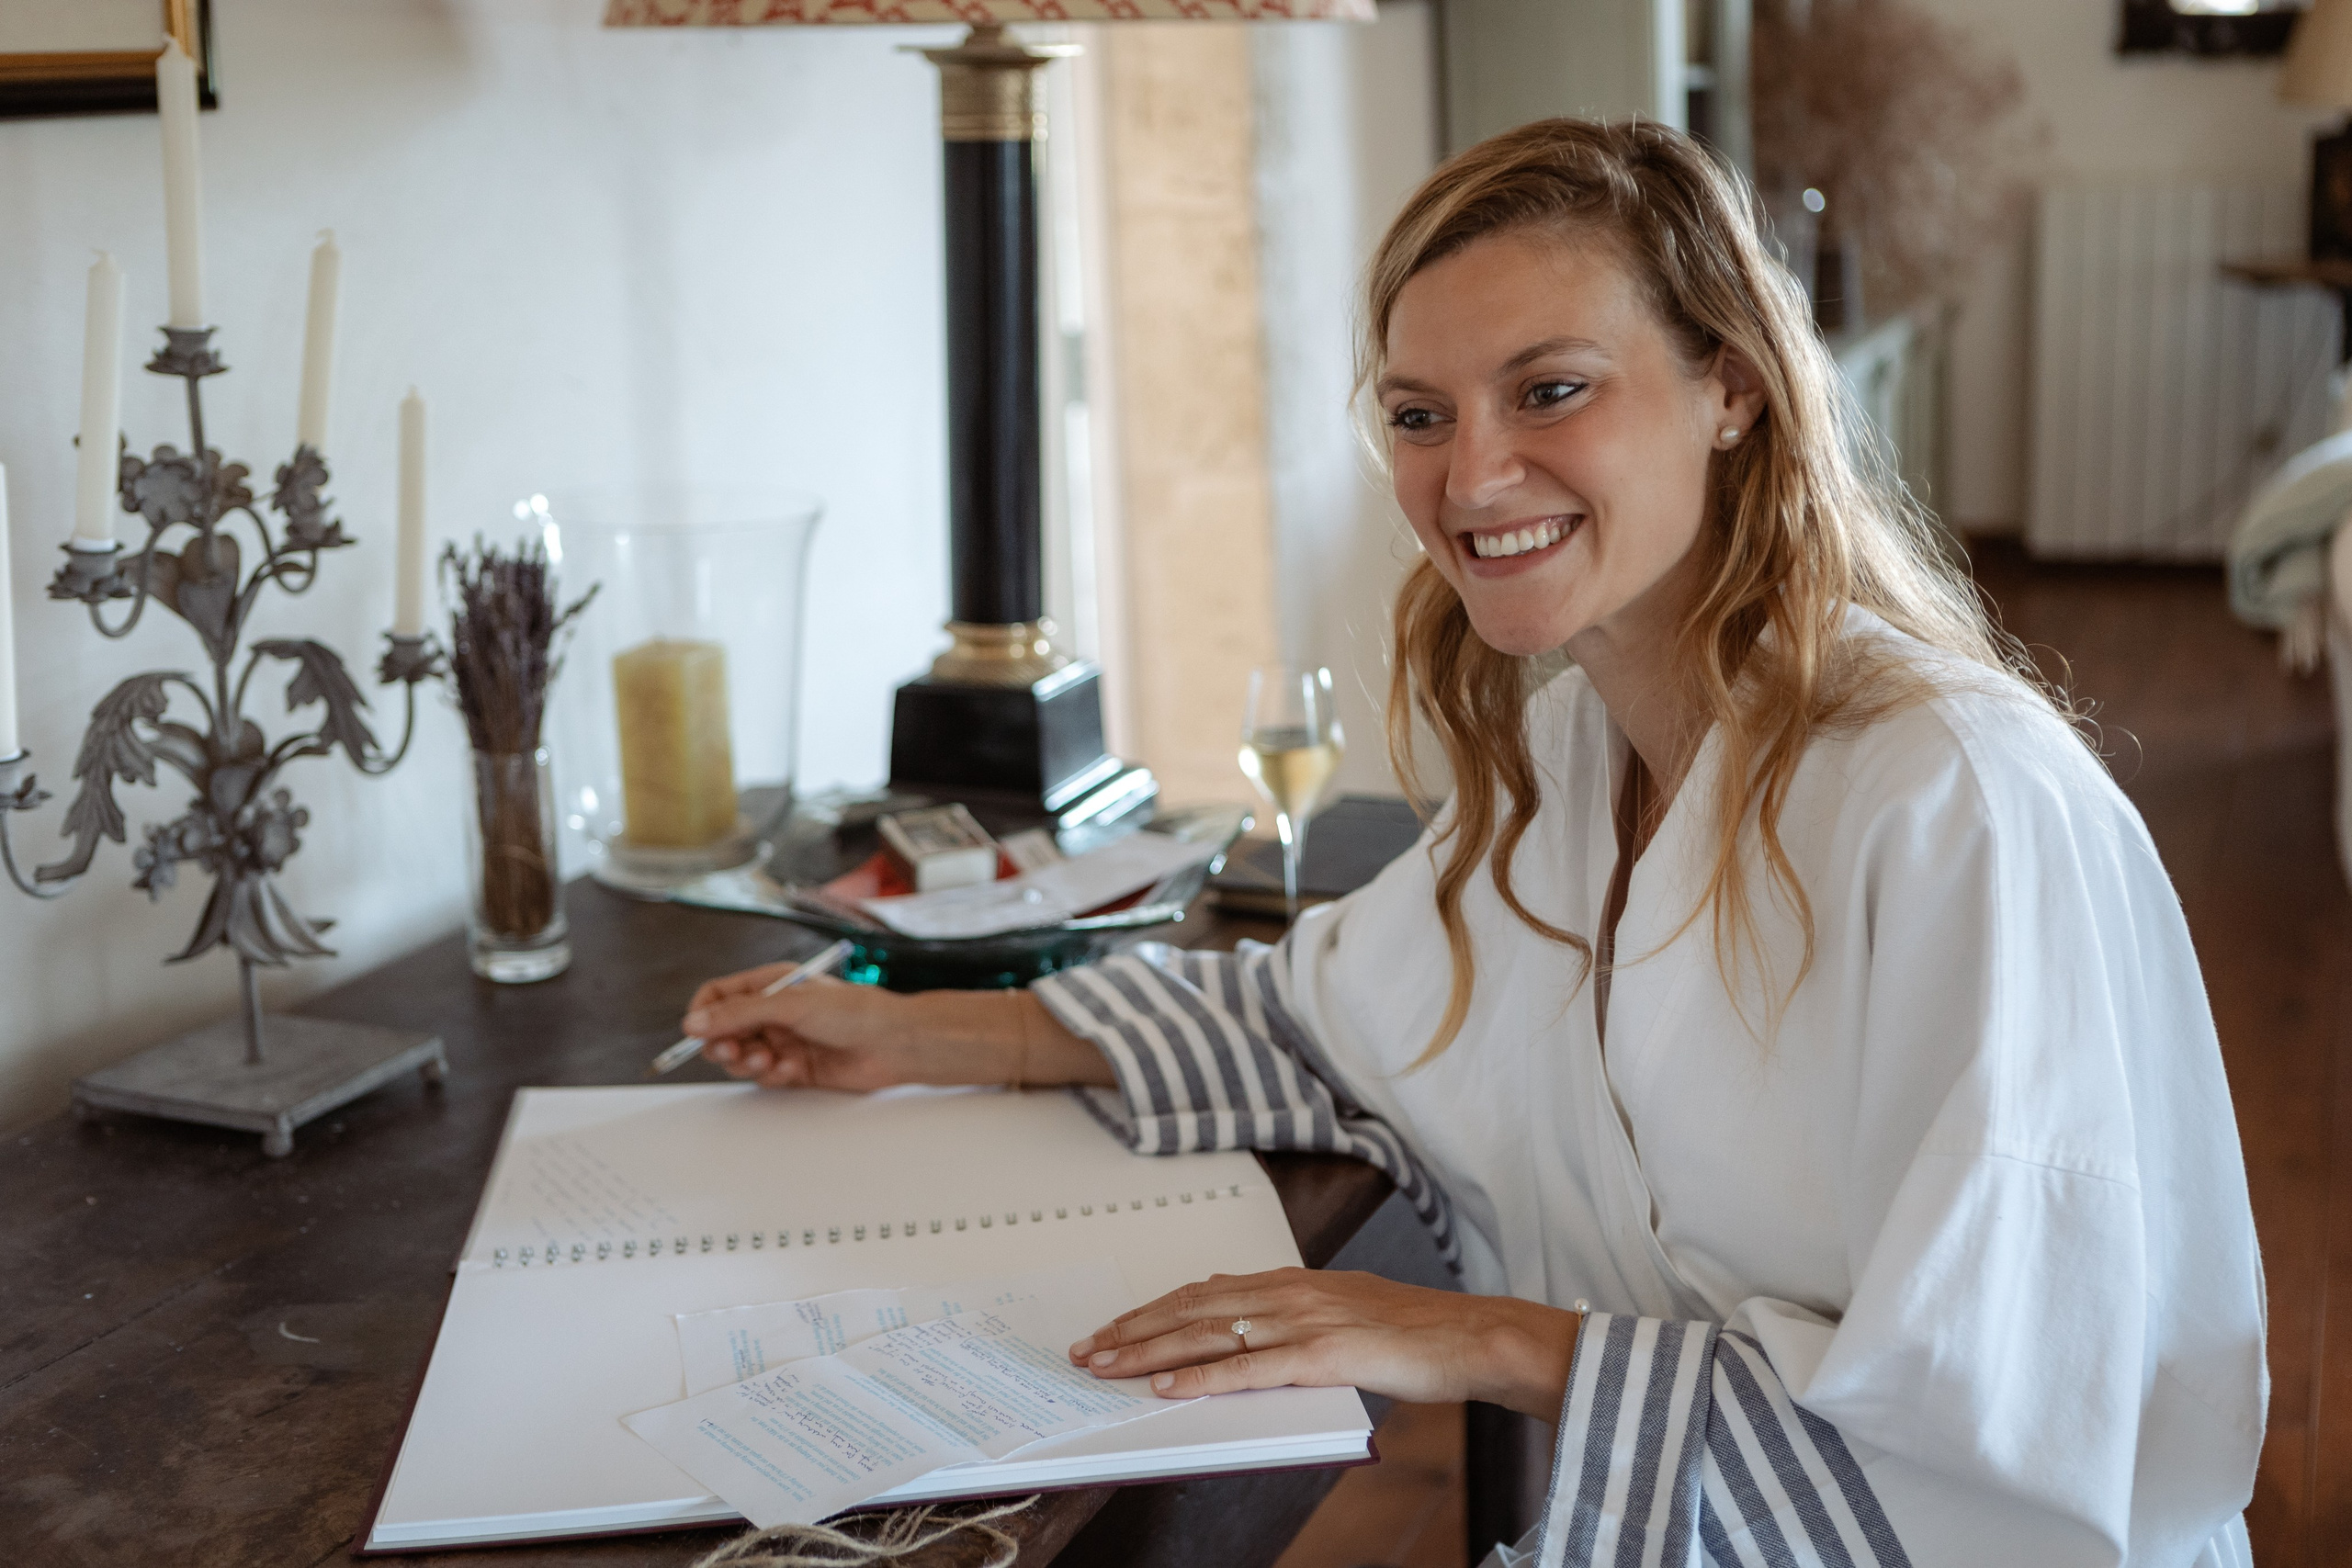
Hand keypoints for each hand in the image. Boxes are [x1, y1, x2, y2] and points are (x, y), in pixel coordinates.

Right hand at [682, 969, 953, 1090]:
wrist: (897, 1044)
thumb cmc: (856, 1011)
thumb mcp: (791, 1005)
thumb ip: (740, 1013)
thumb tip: (693, 1022)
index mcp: (773, 984)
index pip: (720, 995)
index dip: (704, 1014)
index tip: (697, 1034)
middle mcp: (776, 1011)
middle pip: (725, 1030)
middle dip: (724, 1044)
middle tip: (734, 1052)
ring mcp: (785, 1040)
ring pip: (742, 1056)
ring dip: (748, 1062)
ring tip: (768, 1061)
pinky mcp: (796, 1068)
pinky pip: (766, 1076)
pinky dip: (772, 1076)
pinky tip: (792, 1071)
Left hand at [1065, 1267, 1578, 1421]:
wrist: (1470, 1335)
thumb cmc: (1414, 1333)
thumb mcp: (1344, 1313)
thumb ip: (1297, 1322)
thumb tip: (1254, 1337)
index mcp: (1293, 1282)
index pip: (1204, 1292)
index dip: (1153, 1310)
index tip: (1115, 1326)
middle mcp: (1290, 1293)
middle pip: (1192, 1309)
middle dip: (1133, 1329)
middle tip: (1088, 1348)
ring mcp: (1304, 1322)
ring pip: (1208, 1335)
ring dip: (1149, 1353)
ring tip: (1107, 1366)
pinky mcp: (1323, 1355)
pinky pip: (1249, 1369)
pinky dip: (1202, 1379)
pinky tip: (1168, 1389)